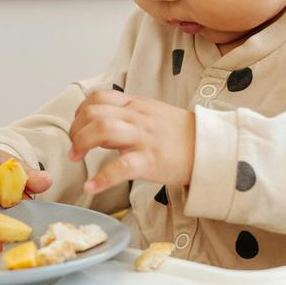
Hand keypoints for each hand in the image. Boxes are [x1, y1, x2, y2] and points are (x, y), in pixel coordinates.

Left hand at [68, 89, 194, 194]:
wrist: (210, 147)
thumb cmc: (180, 134)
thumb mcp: (152, 114)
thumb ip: (127, 116)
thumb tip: (100, 126)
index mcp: (136, 105)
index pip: (98, 97)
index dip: (80, 112)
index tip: (77, 128)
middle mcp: (136, 117)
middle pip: (94, 112)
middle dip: (75, 130)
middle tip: (74, 148)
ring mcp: (143, 138)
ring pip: (103, 129)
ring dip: (81, 144)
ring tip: (76, 159)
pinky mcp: (150, 160)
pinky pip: (121, 167)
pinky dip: (101, 178)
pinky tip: (91, 186)